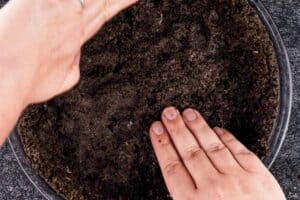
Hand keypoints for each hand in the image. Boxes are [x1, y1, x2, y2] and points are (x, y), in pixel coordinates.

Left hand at [0, 0, 136, 105]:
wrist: (6, 78)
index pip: (103, 13)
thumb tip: (75, 55)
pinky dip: (62, 1)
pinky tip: (65, 2)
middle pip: (101, 0)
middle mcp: (72, 21)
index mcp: (77, 38)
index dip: (120, 2)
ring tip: (103, 0)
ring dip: (94, 0)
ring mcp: (57, 7)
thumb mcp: (62, 80)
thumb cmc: (28, 82)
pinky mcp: (36, 1)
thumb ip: (73, 62)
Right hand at [149, 107, 285, 199]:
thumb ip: (183, 198)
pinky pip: (237, 149)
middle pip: (188, 151)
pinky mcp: (258, 176)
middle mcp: (213, 188)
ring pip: (211, 146)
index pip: (171, 166)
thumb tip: (174, 176)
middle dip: (176, 129)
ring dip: (197, 127)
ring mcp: (236, 179)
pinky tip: (217, 129)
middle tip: (168, 113)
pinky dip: (225, 137)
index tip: (156, 130)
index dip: (162, 145)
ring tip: (188, 113)